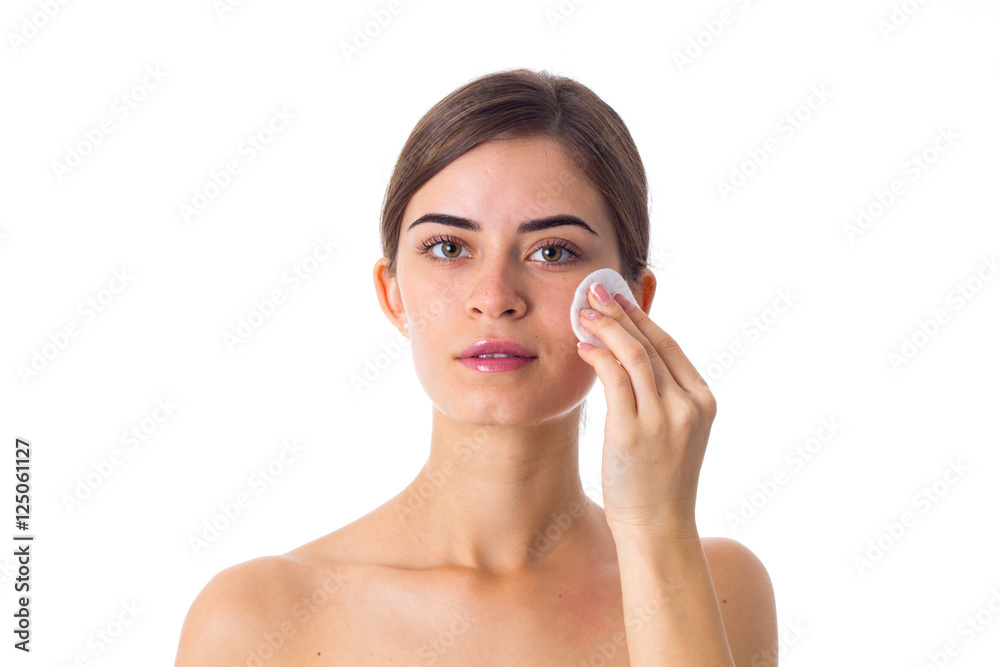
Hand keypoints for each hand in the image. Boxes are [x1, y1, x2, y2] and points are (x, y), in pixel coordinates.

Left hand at [576, 281, 716, 540]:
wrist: (658, 527)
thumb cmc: (657, 480)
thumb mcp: (671, 431)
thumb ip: (659, 394)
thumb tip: (628, 355)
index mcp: (701, 401)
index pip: (669, 346)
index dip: (642, 317)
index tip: (619, 296)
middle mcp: (687, 405)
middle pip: (651, 343)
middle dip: (620, 311)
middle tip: (595, 290)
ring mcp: (662, 418)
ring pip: (633, 353)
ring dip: (605, 326)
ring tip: (582, 311)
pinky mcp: (633, 431)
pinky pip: (615, 378)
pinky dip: (598, 355)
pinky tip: (584, 346)